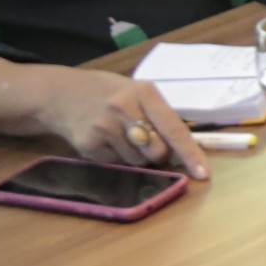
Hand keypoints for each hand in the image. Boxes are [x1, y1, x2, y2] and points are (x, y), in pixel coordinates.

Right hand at [27, 66, 209, 178]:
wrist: (62, 94)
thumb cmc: (110, 94)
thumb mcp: (138, 94)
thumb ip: (160, 117)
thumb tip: (183, 151)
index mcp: (144, 92)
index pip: (173, 128)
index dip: (190, 153)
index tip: (203, 173)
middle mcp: (124, 107)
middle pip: (157, 151)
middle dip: (157, 153)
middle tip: (144, 139)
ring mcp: (104, 127)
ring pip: (137, 162)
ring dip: (135, 156)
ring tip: (120, 135)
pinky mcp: (88, 144)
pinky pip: (115, 164)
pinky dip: (114, 157)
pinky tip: (104, 139)